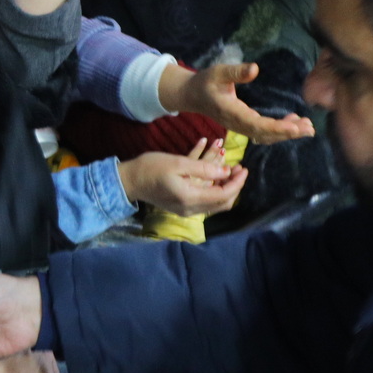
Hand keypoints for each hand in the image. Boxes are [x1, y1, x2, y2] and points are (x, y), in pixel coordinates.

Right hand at [117, 140, 249, 215]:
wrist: (129, 180)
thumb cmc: (151, 168)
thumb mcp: (178, 163)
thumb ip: (204, 168)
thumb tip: (226, 172)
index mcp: (191, 197)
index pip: (224, 194)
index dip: (237, 182)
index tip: (243, 168)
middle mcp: (191, 208)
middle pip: (222, 203)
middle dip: (234, 186)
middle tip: (238, 169)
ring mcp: (186, 210)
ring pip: (215, 203)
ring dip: (224, 187)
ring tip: (228, 169)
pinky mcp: (181, 206)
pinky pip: (204, 200)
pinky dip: (212, 187)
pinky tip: (212, 172)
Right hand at [159, 63, 316, 143]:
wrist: (192, 94)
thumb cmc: (205, 82)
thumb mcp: (218, 72)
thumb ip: (236, 72)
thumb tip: (255, 69)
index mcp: (232, 112)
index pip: (257, 124)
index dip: (277, 128)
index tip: (295, 127)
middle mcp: (237, 124)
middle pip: (265, 134)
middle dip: (288, 132)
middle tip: (309, 128)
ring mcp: (240, 127)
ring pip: (266, 136)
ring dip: (286, 133)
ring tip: (307, 127)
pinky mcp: (243, 125)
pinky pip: (263, 132)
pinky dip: (279, 131)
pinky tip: (293, 123)